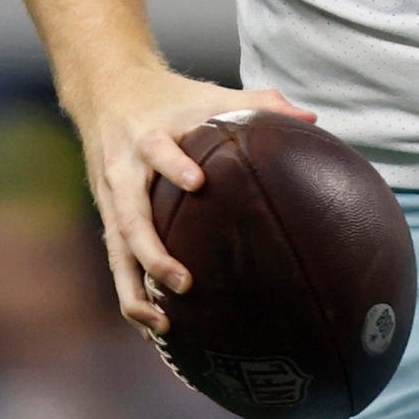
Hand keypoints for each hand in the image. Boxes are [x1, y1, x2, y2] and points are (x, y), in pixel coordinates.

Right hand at [69, 65, 315, 334]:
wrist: (107, 91)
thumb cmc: (170, 97)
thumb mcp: (209, 93)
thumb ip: (258, 103)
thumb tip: (311, 117)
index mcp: (151, 136)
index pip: (159, 149)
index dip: (175, 165)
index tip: (198, 183)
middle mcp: (125, 170)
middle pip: (130, 215)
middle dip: (153, 253)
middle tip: (184, 283)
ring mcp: (112, 198)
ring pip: (116, 250)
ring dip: (137, 288)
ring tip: (164, 323)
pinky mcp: (108, 216)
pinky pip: (115, 262)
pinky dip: (130, 295)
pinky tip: (153, 327)